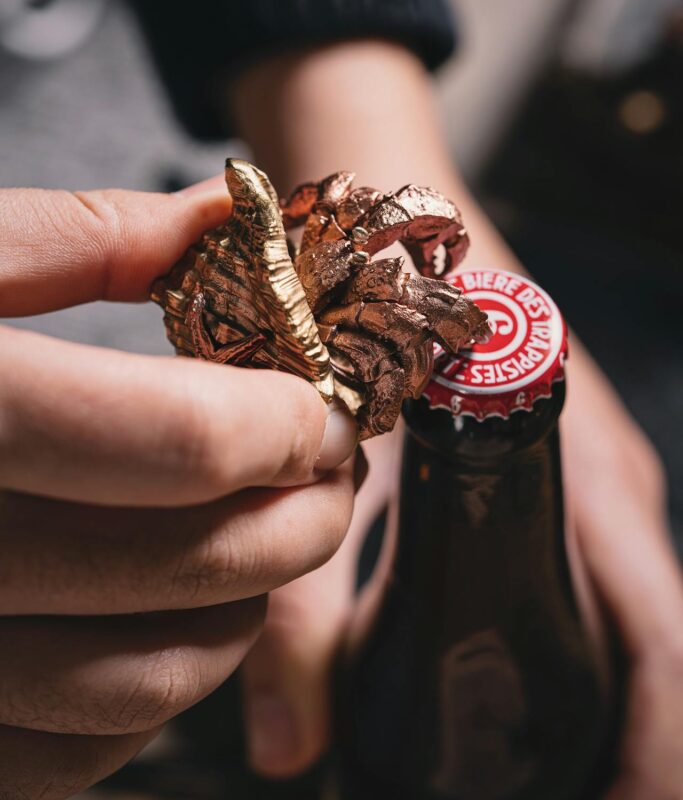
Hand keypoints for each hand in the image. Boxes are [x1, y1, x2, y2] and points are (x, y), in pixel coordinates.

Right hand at [0, 184, 357, 798]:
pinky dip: (152, 691)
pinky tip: (165, 615)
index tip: (323, 406)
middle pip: (183, 565)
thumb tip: (227, 217)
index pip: (173, 439)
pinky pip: (70, 757)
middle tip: (325, 470)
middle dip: (300, 516)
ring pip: (141, 682)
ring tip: (262, 538)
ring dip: (243, 609)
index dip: (283, 422)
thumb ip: (83, 239)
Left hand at [230, 41, 682, 789]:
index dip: (654, 753)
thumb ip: (303, 607)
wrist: (400, 221)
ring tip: (524, 764)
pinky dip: (574, 653)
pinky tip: (503, 686)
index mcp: (586, 484)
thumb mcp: (341, 471)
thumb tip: (291, 753)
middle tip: (556, 799)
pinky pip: (596, 583)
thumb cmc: (386, 318)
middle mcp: (613, 487)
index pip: (665, 650)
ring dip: (599, 704)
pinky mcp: (565, 473)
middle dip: (623, 743)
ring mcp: (596, 479)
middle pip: (656, 650)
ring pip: (629, 621)